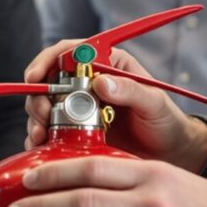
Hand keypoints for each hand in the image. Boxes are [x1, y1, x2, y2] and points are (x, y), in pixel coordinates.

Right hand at [23, 43, 206, 169]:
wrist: (171, 155)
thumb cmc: (166, 122)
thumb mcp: (154, 103)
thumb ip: (131, 90)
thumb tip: (100, 82)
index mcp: (107, 64)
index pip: (69, 52)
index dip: (47, 60)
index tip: (35, 76)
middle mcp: (88, 84)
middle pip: (49, 81)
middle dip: (38, 96)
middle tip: (42, 115)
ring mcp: (79, 110)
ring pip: (45, 107)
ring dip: (36, 119)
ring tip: (40, 135)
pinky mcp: (74, 134)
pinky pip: (49, 133)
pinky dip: (40, 140)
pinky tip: (41, 148)